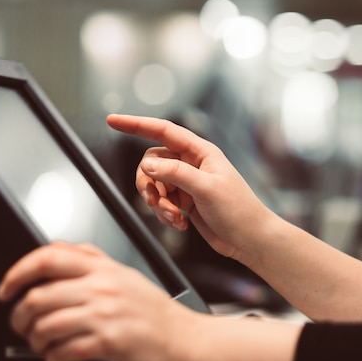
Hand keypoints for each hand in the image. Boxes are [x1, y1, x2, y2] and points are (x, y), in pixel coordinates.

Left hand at [0, 242, 204, 360]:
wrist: (189, 341)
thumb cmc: (158, 313)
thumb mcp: (126, 276)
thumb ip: (92, 262)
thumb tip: (54, 253)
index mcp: (104, 268)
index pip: (48, 258)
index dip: (17, 272)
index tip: (6, 288)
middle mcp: (102, 287)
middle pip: (39, 295)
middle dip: (19, 314)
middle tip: (19, 323)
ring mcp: (106, 315)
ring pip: (46, 324)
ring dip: (34, 339)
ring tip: (40, 344)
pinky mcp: (110, 343)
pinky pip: (64, 350)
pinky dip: (52, 358)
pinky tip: (56, 358)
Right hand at [106, 114, 275, 261]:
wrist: (249, 240)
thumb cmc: (238, 210)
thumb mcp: (206, 189)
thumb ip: (175, 174)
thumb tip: (146, 166)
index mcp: (200, 151)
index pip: (162, 131)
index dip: (135, 124)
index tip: (112, 120)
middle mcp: (190, 163)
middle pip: (150, 163)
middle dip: (149, 184)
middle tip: (158, 202)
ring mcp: (186, 182)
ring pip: (153, 184)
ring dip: (157, 203)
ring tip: (174, 217)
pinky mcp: (183, 201)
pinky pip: (160, 201)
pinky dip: (164, 214)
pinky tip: (180, 224)